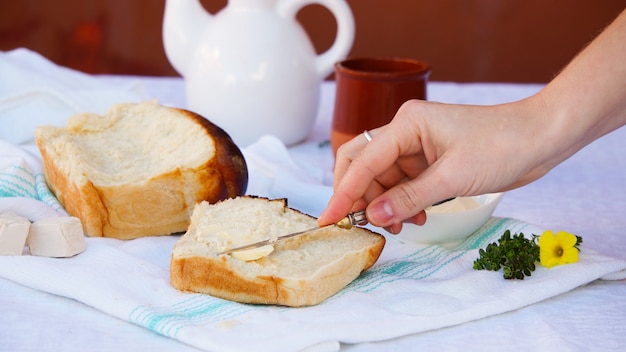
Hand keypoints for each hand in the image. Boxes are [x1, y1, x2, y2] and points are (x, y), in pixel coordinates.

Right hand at [319, 98, 550, 232]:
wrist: (540, 138)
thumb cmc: (501, 145)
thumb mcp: (452, 178)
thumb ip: (409, 199)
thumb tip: (374, 216)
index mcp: (406, 124)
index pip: (363, 161)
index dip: (344, 192)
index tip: (329, 219)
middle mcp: (406, 132)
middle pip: (364, 164)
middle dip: (360, 195)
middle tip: (363, 224)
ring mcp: (418, 146)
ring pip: (383, 178)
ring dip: (385, 204)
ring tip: (399, 226)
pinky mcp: (430, 161)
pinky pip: (403, 184)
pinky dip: (403, 203)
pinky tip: (416, 218)